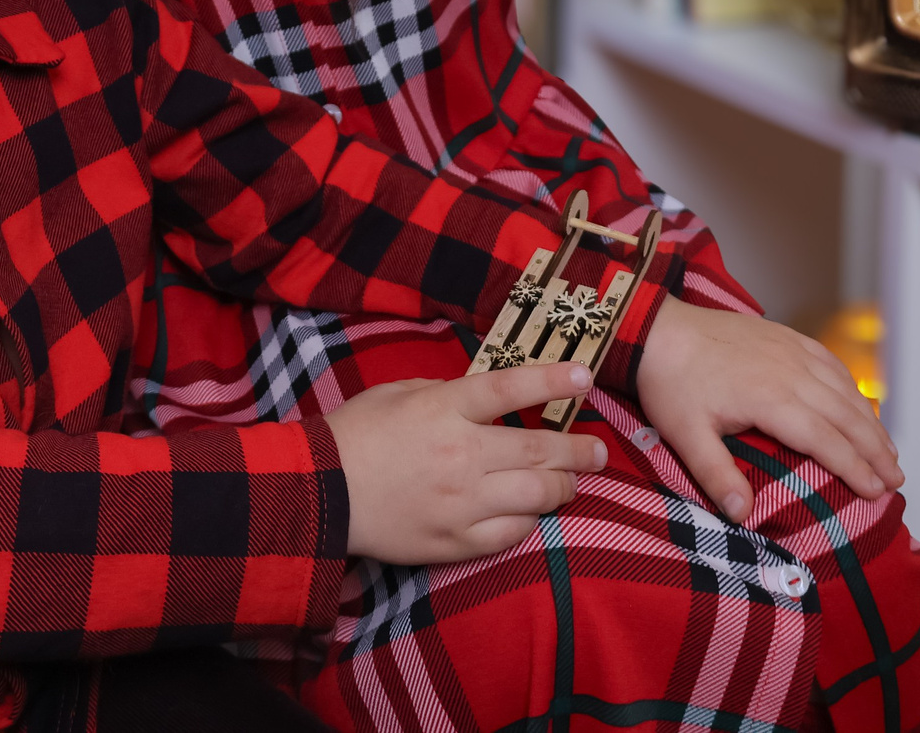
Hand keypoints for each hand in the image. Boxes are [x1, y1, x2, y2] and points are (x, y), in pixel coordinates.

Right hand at [325, 363, 607, 564]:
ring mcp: (461, 502)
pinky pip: (511, 534)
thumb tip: (488, 399)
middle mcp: (460, 455)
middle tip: (599, 451)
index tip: (585, 378)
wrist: (320, 494)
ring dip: (563, 487)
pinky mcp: (455, 541)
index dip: (552, 382)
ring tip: (572, 483)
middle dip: (578, 450)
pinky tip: (533, 513)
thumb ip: (447, 393)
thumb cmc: (356, 434)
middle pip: (538, 449)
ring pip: (536, 496)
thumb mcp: (399, 393)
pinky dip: (530, 522)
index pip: (510, 389)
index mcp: (444, 410)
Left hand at [636, 297, 901, 523]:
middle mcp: (791, 372)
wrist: (657, 328)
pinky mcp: (785, 336)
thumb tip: (743, 515)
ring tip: (890, 451)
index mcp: (771, 399)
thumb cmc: (670, 383)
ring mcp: (791, 350)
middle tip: (897, 480)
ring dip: (871, 421)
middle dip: (876, 450)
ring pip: (844, 389)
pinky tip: (861, 404)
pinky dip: (852, 387)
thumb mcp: (685, 435)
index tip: (877, 491)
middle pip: (846, 416)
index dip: (856, 468)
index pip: (826, 440)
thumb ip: (716, 475)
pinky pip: (830, 362)